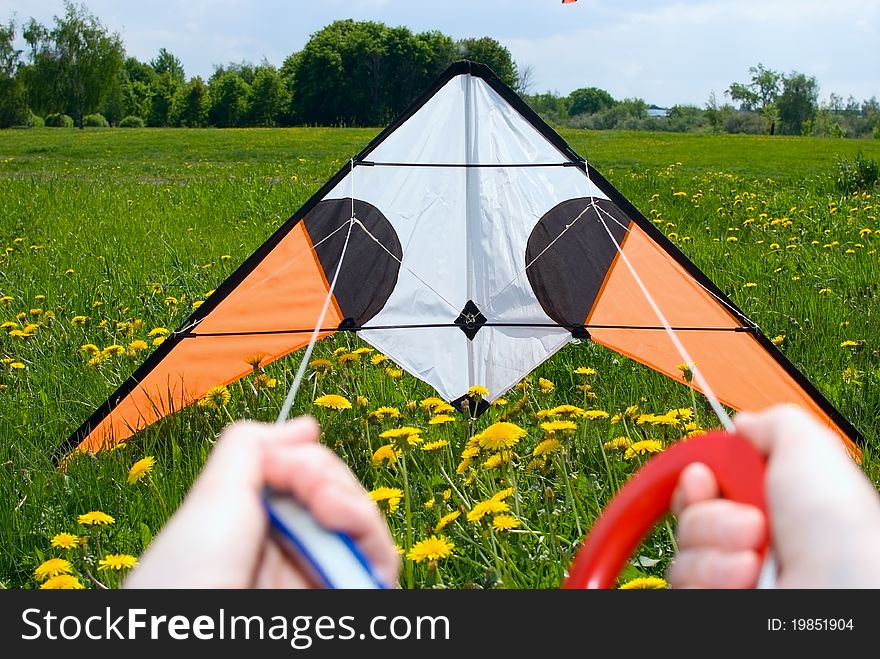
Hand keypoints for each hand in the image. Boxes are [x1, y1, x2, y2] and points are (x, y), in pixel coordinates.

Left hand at [124, 416, 399, 587]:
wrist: (194, 633)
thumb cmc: (185, 578)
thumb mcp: (211, 494)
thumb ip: (252, 445)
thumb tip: (305, 426)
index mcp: (260, 521)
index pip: (310, 478)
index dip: (307, 462)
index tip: (284, 462)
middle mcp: (293, 546)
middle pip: (343, 494)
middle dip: (328, 474)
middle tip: (303, 479)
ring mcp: (320, 573)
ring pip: (366, 524)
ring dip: (351, 498)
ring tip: (324, 502)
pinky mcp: (344, 593)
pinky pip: (380, 559)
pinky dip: (368, 529)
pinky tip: (338, 518)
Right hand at [667, 405, 879, 587]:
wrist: (839, 593)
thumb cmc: (838, 533)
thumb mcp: (811, 450)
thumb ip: (774, 424)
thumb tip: (743, 423)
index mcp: (768, 503)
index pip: (703, 488)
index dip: (695, 480)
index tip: (702, 477)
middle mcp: (748, 539)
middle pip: (688, 516)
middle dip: (709, 516)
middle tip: (750, 521)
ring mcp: (731, 575)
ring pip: (682, 552)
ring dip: (714, 548)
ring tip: (754, 556)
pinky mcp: (716, 600)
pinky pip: (682, 583)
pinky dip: (712, 577)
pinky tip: (747, 577)